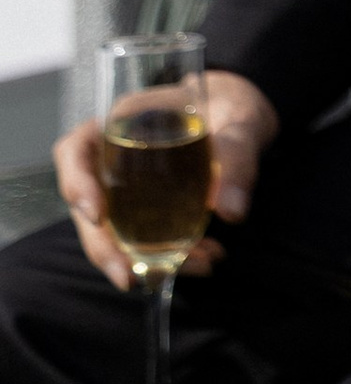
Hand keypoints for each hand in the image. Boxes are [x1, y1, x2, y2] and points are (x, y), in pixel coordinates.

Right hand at [57, 72, 279, 288]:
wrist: (242, 120)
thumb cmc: (232, 106)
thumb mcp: (241, 120)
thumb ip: (238, 157)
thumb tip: (231, 211)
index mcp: (123, 121)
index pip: (76, 149)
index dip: (76, 183)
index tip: (97, 214)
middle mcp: (114, 157)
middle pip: (87, 206)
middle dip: (107, 248)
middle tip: (133, 277)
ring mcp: (125, 188)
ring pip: (114, 232)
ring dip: (145, 259)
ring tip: (198, 264)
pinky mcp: (146, 211)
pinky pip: (143, 240)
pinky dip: (170, 256)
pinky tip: (205, 257)